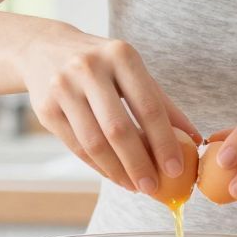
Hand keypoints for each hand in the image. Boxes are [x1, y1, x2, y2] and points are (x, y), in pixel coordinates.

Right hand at [17, 30, 197, 195]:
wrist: (43, 49)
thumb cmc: (100, 64)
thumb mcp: (131, 71)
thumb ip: (161, 103)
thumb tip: (193, 139)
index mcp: (120, 55)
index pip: (148, 106)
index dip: (164, 142)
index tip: (176, 169)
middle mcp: (89, 68)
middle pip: (118, 129)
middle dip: (139, 164)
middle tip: (153, 187)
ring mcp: (63, 87)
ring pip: (94, 143)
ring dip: (117, 171)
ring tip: (134, 186)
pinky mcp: (45, 108)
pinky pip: (76, 146)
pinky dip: (98, 166)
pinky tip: (114, 175)